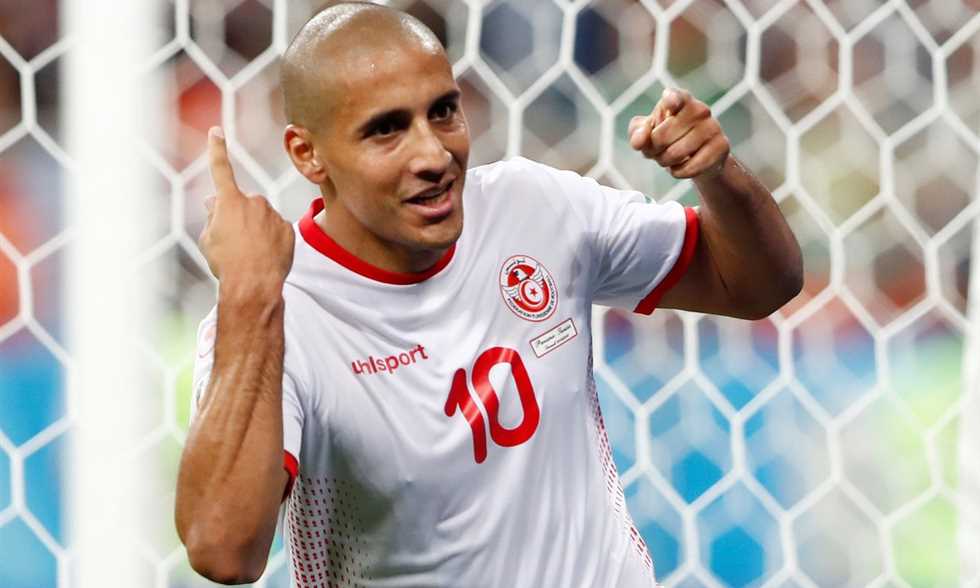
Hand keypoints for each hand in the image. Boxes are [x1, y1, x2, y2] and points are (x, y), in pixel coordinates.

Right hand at [198, 127, 294, 288]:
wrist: (254, 285)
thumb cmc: (226, 264)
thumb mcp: (208, 240)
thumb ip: (213, 216)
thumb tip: (213, 202)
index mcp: (229, 202)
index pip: (220, 170)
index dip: (217, 150)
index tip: (217, 132)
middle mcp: (253, 202)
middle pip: (243, 205)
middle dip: (238, 217)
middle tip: (234, 243)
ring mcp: (273, 214)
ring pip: (261, 218)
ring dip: (256, 230)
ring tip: (251, 254)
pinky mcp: (287, 227)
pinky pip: (276, 230)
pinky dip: (271, 240)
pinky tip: (266, 256)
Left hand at [628, 88, 729, 179]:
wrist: (698, 156)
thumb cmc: (669, 139)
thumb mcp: (646, 134)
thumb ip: (637, 133)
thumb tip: (640, 140)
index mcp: (680, 100)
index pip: (675, 96)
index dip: (671, 100)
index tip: (668, 105)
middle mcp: (699, 109)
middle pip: (662, 136)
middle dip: (654, 150)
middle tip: (658, 151)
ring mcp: (712, 127)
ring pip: (676, 153)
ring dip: (665, 162)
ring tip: (668, 159)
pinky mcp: (722, 146)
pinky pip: (691, 167)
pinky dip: (678, 172)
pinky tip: (680, 167)